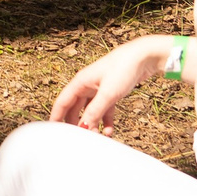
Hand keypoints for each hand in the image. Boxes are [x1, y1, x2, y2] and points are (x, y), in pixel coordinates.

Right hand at [48, 36, 177, 133]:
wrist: (144, 56)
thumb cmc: (123, 68)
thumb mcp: (108, 93)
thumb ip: (95, 112)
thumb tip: (84, 127)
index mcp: (80, 82)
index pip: (63, 102)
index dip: (56, 116)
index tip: (52, 131)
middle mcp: (87, 85)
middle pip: (75, 108)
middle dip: (76, 123)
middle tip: (76, 139)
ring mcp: (99, 88)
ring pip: (90, 110)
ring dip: (92, 124)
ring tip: (96, 137)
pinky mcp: (111, 91)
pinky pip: (104, 110)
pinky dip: (106, 121)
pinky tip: (110, 131)